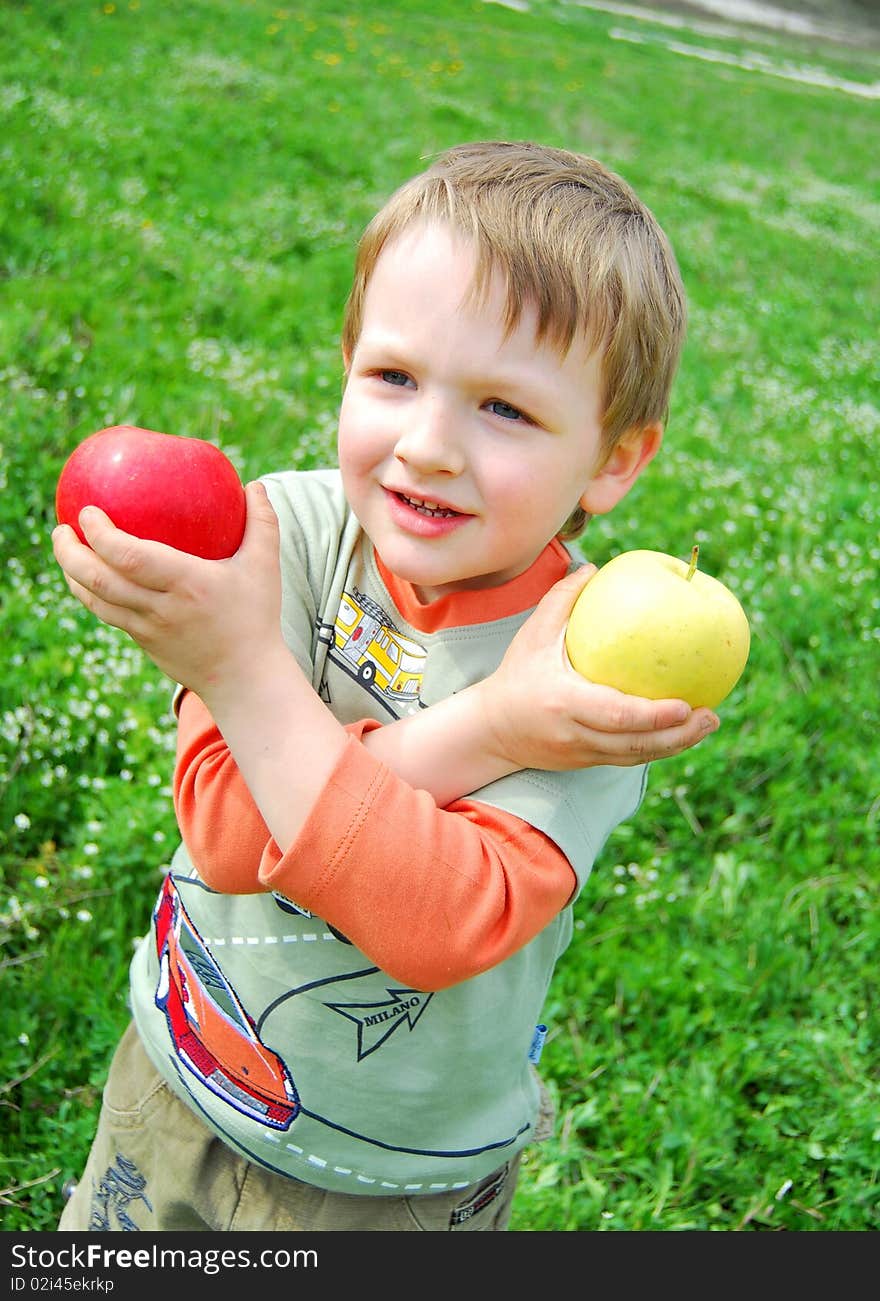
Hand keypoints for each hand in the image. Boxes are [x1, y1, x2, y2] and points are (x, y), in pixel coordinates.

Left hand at [51, 480, 284, 698]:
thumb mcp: (266, 568)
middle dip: (69, 552)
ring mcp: (147, 629)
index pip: (129, 556)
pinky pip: (108, 614)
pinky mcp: (143, 643)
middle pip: (98, 580)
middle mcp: (160, 607)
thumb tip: (255, 484)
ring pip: (95, 601)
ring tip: (65, 548)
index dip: (99, 534)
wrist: (245, 679)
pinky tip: (88, 576)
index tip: (87, 511)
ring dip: (72, 574)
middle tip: (61, 528)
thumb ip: (262, 523)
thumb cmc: (256, 618)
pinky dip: (90, 593)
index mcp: (186, 583)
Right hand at [476, 566, 719, 771]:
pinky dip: (659, 747)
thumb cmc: (516, 675)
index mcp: (563, 702)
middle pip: (635, 744)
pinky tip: (683, 731)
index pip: (615, 715)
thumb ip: (562, 600)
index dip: (652, 716)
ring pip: (636, 756)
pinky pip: (629, 757)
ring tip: (708, 723)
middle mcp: (575, 734)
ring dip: (676, 744)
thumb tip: (595, 568)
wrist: (491, 729)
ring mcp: (582, 753)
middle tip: (712, 714)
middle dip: (678, 735)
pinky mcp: (586, 763)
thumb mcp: (532, 635)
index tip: (685, 704)